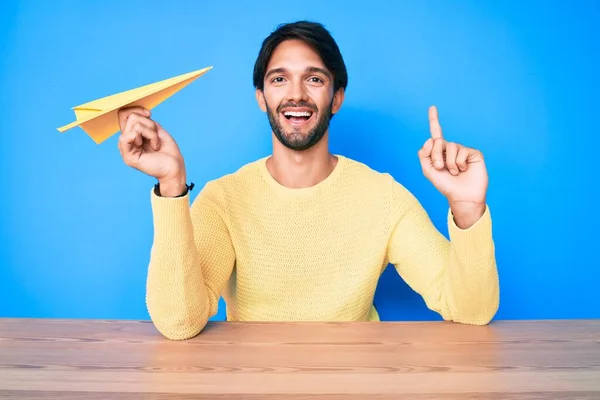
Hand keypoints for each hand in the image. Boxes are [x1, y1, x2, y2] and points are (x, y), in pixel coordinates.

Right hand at [117, 106, 186, 195]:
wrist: (175, 166)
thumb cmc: (168, 150)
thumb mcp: (156, 130)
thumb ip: (143, 121)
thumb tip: (134, 113)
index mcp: (131, 134)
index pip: (123, 114)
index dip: (135, 109)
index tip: (149, 114)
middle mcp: (127, 140)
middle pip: (131, 117)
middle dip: (149, 124)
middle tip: (156, 137)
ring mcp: (126, 148)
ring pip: (134, 125)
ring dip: (151, 132)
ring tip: (155, 144)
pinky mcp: (128, 156)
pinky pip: (128, 136)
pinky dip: (146, 137)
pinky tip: (153, 147)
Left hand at [418, 106, 487, 225]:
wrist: (462, 196)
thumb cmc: (445, 185)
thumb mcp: (428, 171)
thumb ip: (424, 155)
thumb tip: (430, 140)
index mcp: (439, 152)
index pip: (436, 134)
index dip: (434, 120)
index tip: (432, 107)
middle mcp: (451, 149)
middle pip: (438, 141)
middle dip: (435, 156)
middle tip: (439, 168)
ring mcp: (463, 150)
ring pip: (450, 146)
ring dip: (448, 162)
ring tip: (453, 172)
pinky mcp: (473, 153)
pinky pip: (461, 151)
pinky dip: (458, 163)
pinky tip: (463, 170)